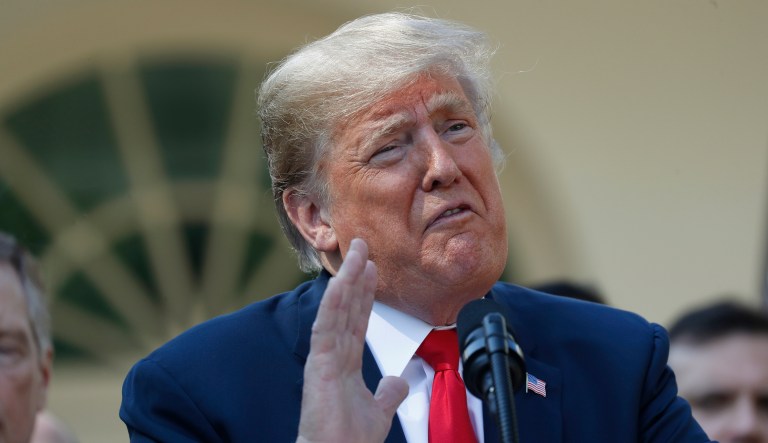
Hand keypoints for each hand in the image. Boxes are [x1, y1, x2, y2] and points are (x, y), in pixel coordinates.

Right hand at [296, 238, 407, 442]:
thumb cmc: (349, 442)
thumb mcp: (379, 413)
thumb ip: (388, 394)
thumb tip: (399, 381)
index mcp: (345, 364)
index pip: (357, 319)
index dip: (365, 293)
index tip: (373, 268)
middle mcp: (333, 356)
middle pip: (346, 307)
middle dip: (355, 276)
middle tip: (362, 245)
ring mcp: (325, 359)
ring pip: (336, 311)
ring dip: (346, 280)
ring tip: (357, 252)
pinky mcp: (319, 367)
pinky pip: (325, 329)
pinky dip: (332, 305)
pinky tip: (339, 284)